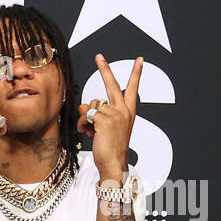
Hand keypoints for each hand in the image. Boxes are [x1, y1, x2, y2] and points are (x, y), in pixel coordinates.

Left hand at [78, 54, 142, 181]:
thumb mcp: (107, 128)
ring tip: (90, 130)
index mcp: (128, 112)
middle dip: (104, 69)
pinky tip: (87, 133)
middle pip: (112, 85)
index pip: (132, 89)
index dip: (136, 74)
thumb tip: (87, 106)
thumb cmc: (110, 148)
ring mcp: (115, 114)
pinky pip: (85, 114)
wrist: (114, 164)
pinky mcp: (104, 120)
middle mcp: (124, 110)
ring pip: (90, 105)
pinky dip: (80, 124)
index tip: (140, 60)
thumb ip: (100, 114)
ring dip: (84, 117)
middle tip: (99, 56)